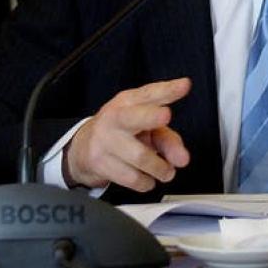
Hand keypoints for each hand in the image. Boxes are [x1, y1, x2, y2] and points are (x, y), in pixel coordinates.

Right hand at [65, 77, 191, 191]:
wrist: (83, 148)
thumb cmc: (122, 133)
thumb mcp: (146, 128)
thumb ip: (169, 140)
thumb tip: (182, 159)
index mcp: (129, 102)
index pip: (150, 93)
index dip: (168, 90)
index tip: (184, 86)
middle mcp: (116, 117)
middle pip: (133, 116)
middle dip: (150, 116)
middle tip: (166, 116)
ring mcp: (105, 139)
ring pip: (140, 155)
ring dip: (160, 168)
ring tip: (166, 171)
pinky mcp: (99, 162)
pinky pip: (131, 177)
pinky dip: (145, 182)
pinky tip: (146, 178)